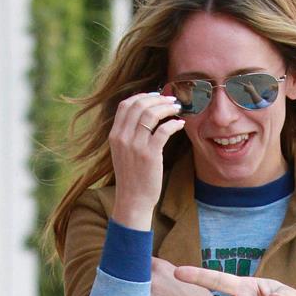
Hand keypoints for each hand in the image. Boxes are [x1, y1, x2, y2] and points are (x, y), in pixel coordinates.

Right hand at [108, 92, 184, 228]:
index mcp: (115, 135)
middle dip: (158, 98)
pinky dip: (174, 124)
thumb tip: (144, 115)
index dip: (142, 96)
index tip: (156, 95)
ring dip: (167, 108)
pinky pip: (163, 130)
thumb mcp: (123, 152)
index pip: (126, 105)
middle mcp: (122, 138)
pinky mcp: (150, 155)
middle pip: (139, 105)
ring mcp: (135, 146)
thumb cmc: (132, 176)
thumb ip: (128, 134)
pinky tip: (180, 124)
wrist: (132, 199)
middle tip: (172, 99)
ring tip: (178, 108)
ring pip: (151, 114)